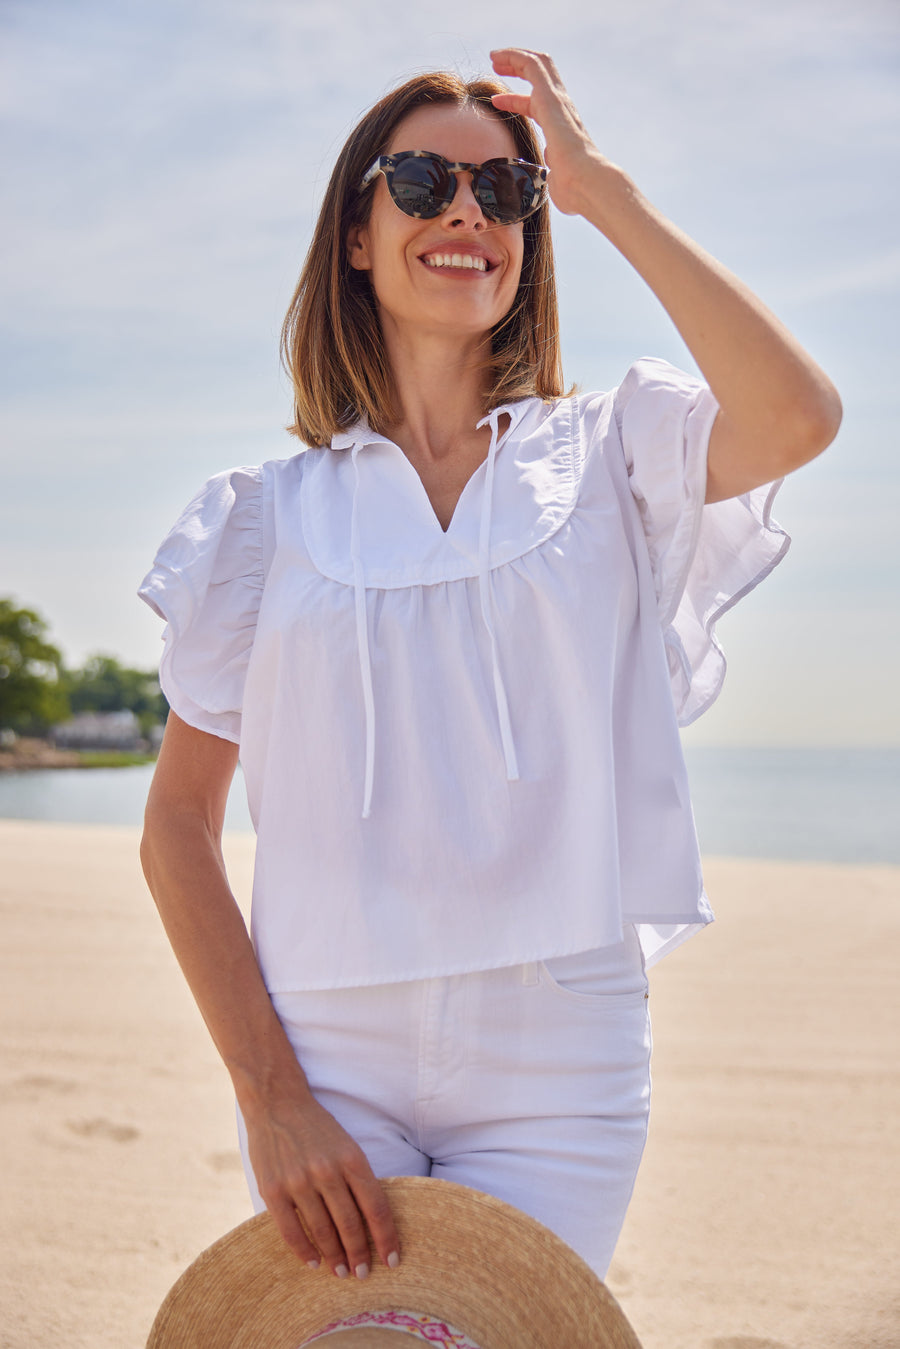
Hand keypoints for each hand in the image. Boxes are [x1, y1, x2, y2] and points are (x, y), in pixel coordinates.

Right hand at [243, 1084, 400, 1278]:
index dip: (387, 1238)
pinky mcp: (273, 1189)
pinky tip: (312, 1262)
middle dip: (360, 1255)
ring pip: (323, 1231)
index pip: (377, 1208)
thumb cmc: (317, 1127)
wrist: (276, 1101)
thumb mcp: (346, 1145)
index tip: (392, 1260)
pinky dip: (304, 1250)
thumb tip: (372, 1221)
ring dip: (334, 1257)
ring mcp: (298, 1181)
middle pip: (351, 1225)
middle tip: (363, 1274)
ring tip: (340, 1271)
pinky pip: (291, 1230)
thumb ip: (357, 1179)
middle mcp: (327, 1171)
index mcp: (352, 1158)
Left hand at [489, 49, 605, 216]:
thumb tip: (557, 189)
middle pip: (540, 76)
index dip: (516, 101)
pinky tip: (498, 58)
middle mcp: (562, 109)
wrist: (587, 183)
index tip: (496, 101)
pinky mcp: (551, 97)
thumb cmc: (575, 191)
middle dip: (517, 66)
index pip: (536, 105)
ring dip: (514, 57)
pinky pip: (532, 66)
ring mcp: (558, 101)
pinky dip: (514, 57)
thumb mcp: (557, 184)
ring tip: (493, 56)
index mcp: (560, 127)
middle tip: (496, 64)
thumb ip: (554, 181)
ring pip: (537, 64)